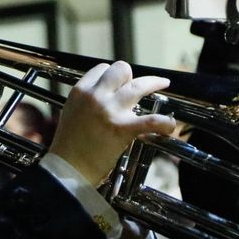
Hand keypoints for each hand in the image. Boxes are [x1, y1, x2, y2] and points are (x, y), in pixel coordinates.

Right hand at [46, 61, 174, 185]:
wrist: (68, 169)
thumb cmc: (69, 145)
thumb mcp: (71, 112)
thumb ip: (87, 100)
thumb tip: (107, 94)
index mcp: (81, 91)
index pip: (102, 68)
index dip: (112, 76)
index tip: (118, 84)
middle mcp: (96, 96)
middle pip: (121, 69)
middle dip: (130, 76)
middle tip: (134, 87)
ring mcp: (111, 111)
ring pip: (139, 85)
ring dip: (154, 83)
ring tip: (163, 83)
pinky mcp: (123, 129)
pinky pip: (152, 120)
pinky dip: (164, 123)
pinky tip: (169, 125)